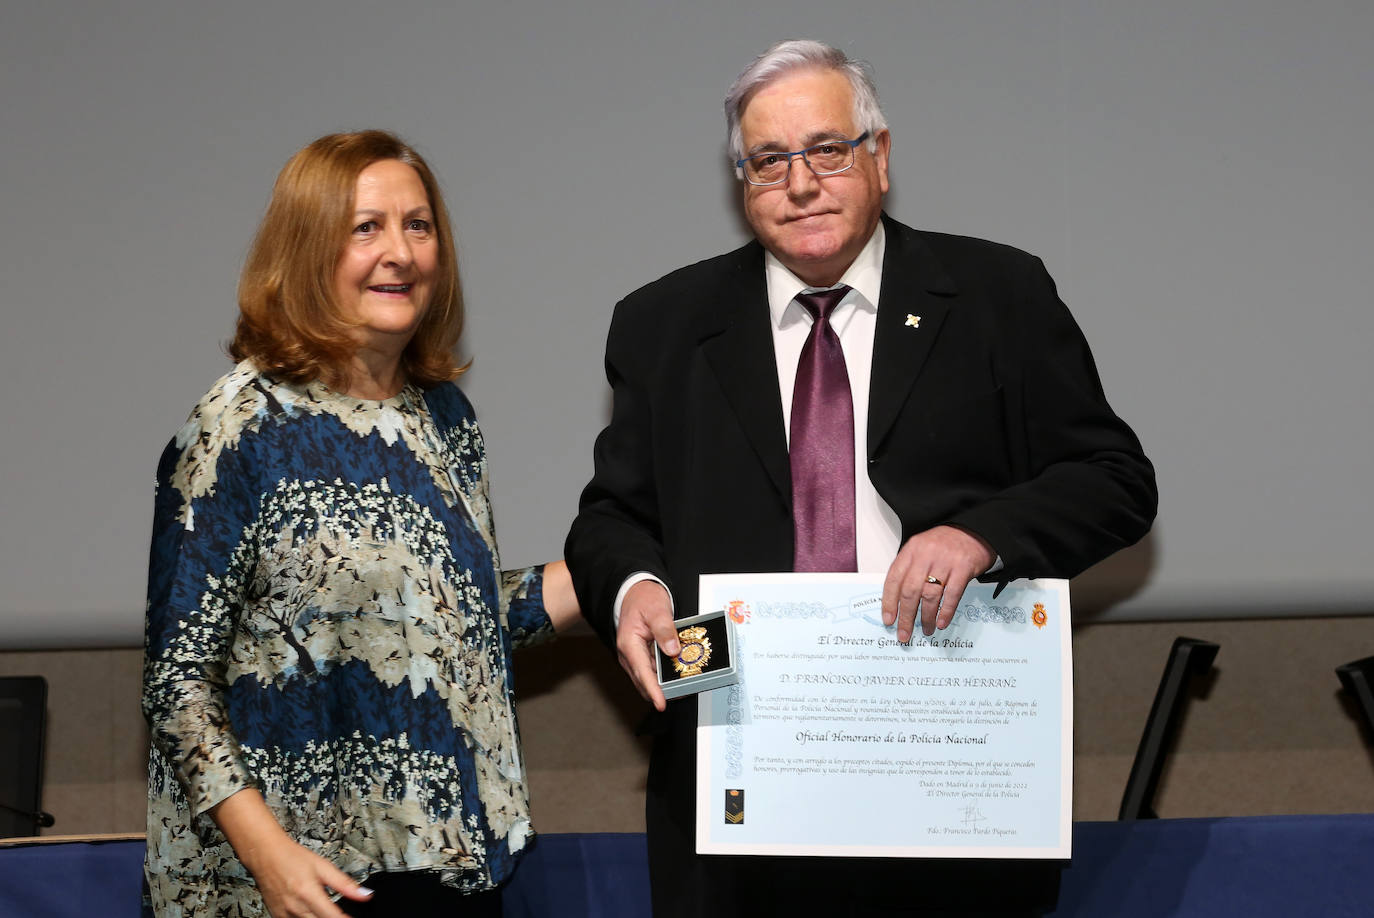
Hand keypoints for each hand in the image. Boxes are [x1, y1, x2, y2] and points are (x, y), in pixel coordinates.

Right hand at [244, 834, 371, 917]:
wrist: (266, 855)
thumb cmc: (293, 858)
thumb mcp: (323, 866)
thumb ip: (345, 884)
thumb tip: (365, 895)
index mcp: (308, 893)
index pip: (332, 917)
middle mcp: (295, 908)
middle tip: (341, 914)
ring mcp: (285, 915)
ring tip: (328, 911)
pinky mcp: (278, 917)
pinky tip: (313, 913)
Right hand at [616, 580, 678, 711]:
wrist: (635, 592)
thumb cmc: (643, 599)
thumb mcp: (657, 609)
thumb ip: (665, 629)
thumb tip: (673, 650)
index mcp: (629, 644)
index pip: (642, 672)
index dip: (653, 690)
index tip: (661, 703)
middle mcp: (630, 655)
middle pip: (646, 681)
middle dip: (664, 690)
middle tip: (686, 690)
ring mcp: (636, 658)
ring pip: (652, 678)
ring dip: (667, 683)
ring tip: (688, 682)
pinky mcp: (644, 657)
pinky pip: (655, 671)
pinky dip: (667, 674)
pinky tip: (681, 672)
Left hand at [882, 525, 995, 640]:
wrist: (973, 530)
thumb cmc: (945, 543)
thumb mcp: (921, 549)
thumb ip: (909, 569)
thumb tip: (897, 601)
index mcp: (911, 550)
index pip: (894, 579)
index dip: (889, 602)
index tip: (889, 619)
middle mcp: (926, 554)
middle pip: (910, 590)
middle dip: (906, 616)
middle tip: (904, 633)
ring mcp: (945, 561)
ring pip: (930, 595)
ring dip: (926, 617)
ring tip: (926, 629)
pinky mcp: (963, 567)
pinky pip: (952, 594)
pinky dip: (946, 611)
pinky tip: (941, 621)